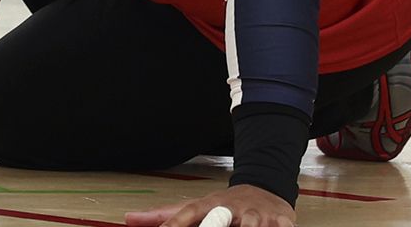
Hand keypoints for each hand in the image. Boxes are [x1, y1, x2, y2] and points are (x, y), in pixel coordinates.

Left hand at [126, 184, 296, 225]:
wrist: (265, 187)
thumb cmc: (226, 204)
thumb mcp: (198, 207)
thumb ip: (165, 216)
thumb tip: (129, 219)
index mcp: (210, 205)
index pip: (188, 214)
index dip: (175, 224)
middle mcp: (232, 209)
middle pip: (218, 220)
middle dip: (212, 226)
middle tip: (209, 226)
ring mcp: (257, 216)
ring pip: (252, 226)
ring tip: (241, 226)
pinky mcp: (280, 221)